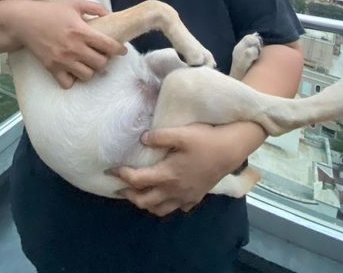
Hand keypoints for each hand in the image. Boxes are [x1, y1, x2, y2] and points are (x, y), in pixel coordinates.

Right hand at [11, 0, 126, 87]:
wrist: (25, 22)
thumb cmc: (51, 12)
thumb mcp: (74, 4)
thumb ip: (94, 7)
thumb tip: (110, 14)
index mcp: (81, 31)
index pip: (108, 45)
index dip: (119, 50)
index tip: (121, 50)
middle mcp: (74, 48)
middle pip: (100, 64)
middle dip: (105, 60)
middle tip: (101, 55)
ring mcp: (62, 60)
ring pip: (87, 75)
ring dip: (91, 70)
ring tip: (88, 63)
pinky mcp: (52, 68)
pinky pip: (68, 83)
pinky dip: (73, 79)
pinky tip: (73, 70)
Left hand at [113, 124, 241, 216]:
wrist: (231, 149)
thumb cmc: (205, 140)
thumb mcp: (181, 133)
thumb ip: (160, 136)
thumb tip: (141, 138)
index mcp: (167, 174)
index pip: (137, 180)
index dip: (122, 175)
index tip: (111, 170)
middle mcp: (174, 190)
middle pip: (144, 201)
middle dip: (129, 194)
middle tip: (120, 185)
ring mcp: (186, 196)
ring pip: (160, 209)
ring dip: (146, 204)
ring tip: (139, 193)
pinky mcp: (196, 197)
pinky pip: (177, 208)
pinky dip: (166, 205)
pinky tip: (166, 196)